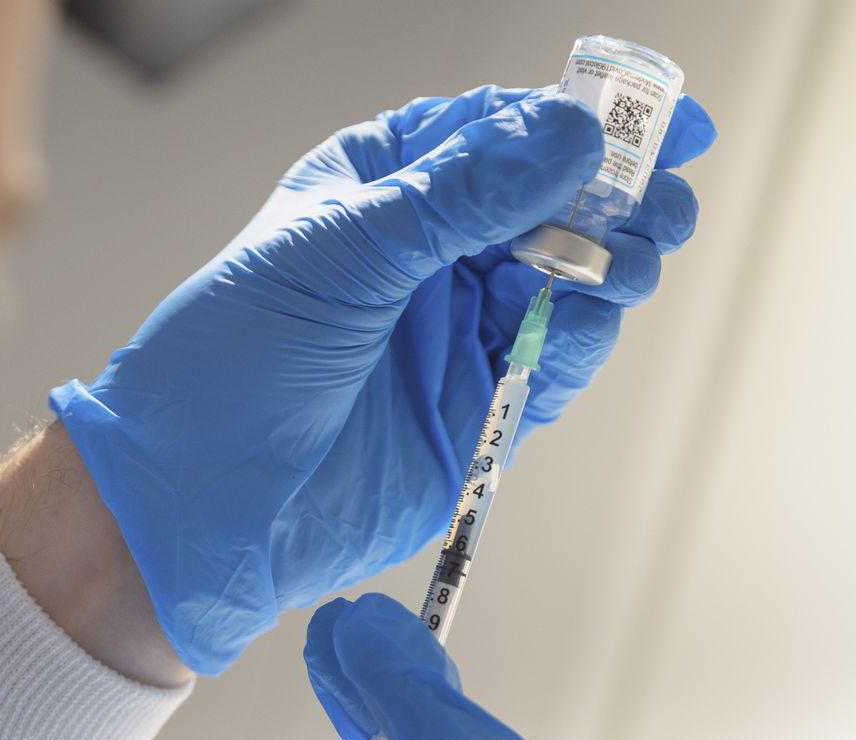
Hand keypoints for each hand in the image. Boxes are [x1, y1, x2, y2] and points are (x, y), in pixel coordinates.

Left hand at [51, 86, 714, 673]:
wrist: (196, 505)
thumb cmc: (225, 364)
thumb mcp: (340, 253)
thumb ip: (461, 195)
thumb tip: (567, 136)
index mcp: (379, 186)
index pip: (497, 130)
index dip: (579, 119)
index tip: (658, 119)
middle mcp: (423, 253)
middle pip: (551, 202)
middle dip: (614, 195)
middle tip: (659, 200)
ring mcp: (452, 330)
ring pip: (567, 279)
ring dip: (607, 265)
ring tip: (620, 264)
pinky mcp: (476, 406)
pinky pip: (553, 359)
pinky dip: (579, 338)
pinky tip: (580, 321)